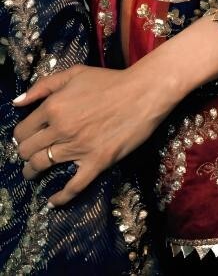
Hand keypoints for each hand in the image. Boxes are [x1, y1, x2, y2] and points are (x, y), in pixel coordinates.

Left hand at [12, 63, 170, 206]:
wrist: (142, 92)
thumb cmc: (109, 80)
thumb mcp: (74, 73)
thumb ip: (43, 85)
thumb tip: (17, 103)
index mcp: (53, 106)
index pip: (23, 130)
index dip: (21, 136)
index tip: (26, 138)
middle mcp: (60, 128)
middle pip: (28, 150)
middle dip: (24, 154)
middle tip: (29, 155)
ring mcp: (77, 148)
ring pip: (42, 166)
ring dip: (32, 172)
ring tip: (32, 173)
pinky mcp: (96, 162)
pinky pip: (72, 187)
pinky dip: (60, 197)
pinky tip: (52, 201)